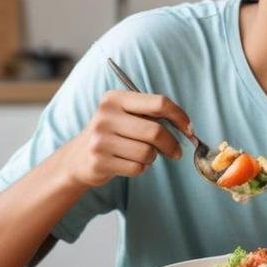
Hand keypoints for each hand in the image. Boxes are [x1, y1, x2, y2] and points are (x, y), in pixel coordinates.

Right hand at [59, 90, 190, 187]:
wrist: (78, 158)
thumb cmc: (114, 134)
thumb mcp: (127, 115)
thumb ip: (152, 115)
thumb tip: (187, 127)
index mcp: (115, 98)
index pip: (159, 103)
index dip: (179, 116)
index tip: (189, 128)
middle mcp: (106, 115)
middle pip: (155, 131)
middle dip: (172, 144)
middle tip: (176, 151)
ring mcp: (100, 139)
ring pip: (147, 152)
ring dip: (152, 157)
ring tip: (142, 155)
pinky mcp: (100, 161)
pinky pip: (137, 168)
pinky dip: (141, 168)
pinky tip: (130, 163)